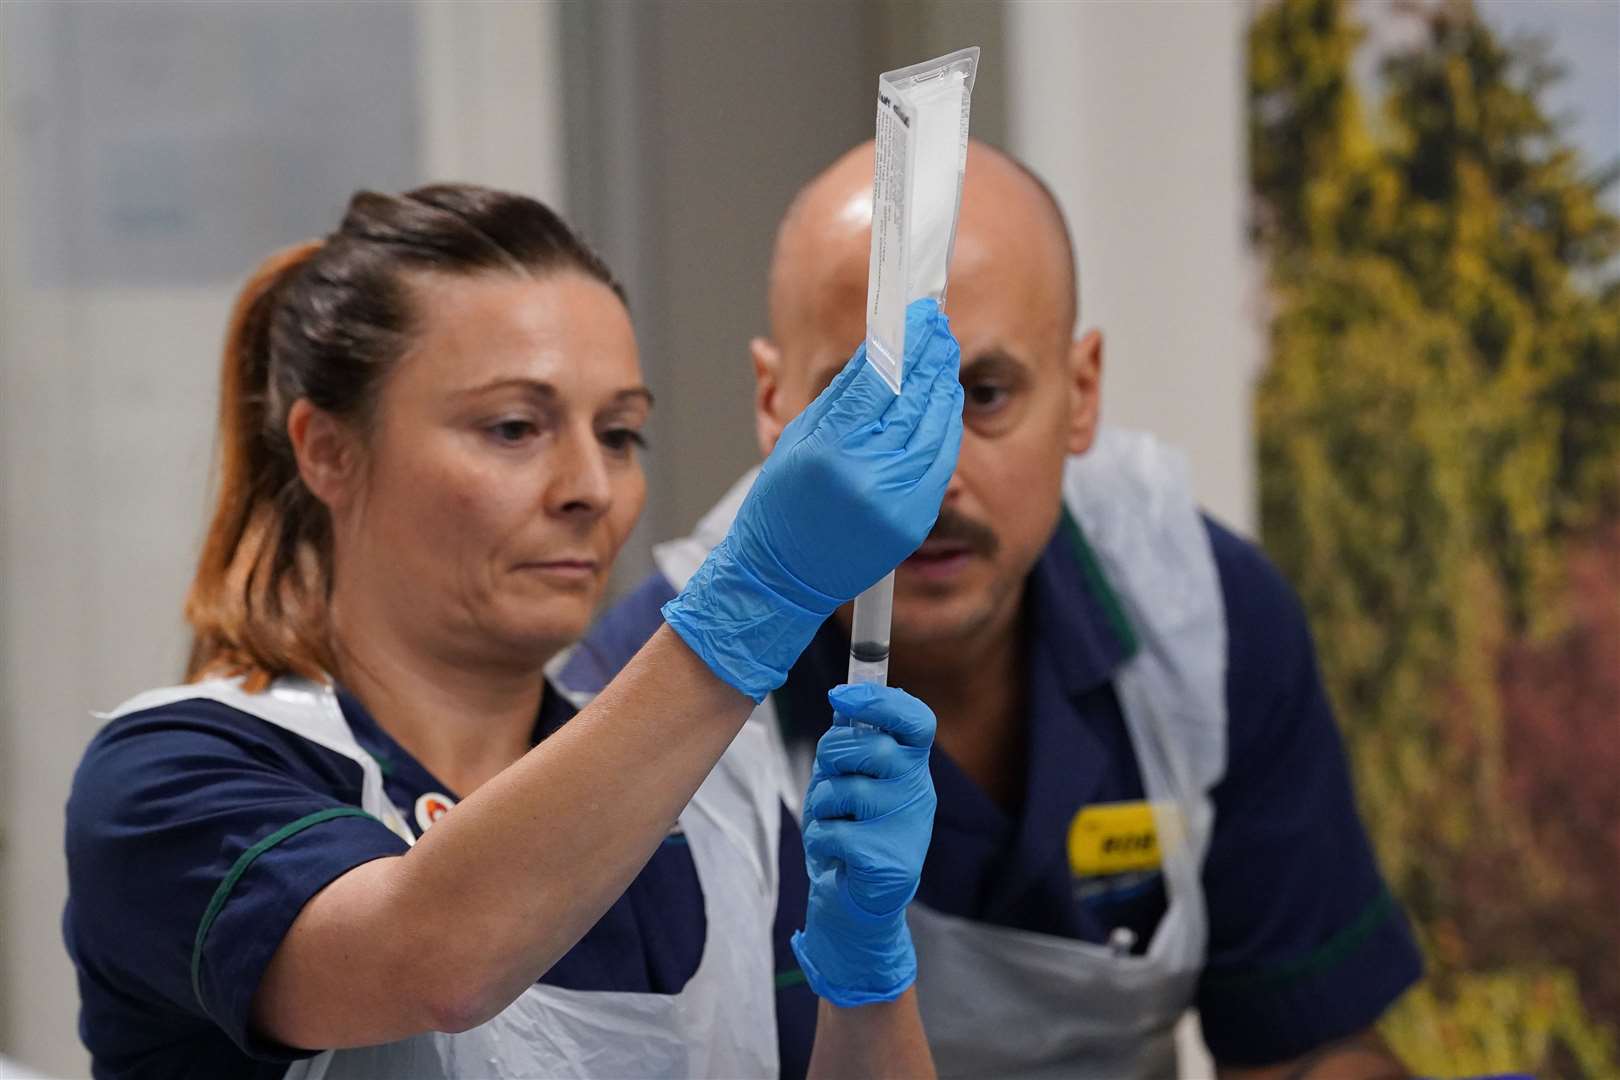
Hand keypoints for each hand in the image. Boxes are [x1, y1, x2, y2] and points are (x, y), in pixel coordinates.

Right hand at [663, 299, 962, 700]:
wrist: (783, 577)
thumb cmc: (780, 504)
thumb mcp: (796, 437)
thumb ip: (842, 394)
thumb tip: (880, 347)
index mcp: (828, 449)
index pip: (880, 378)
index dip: (906, 341)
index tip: (918, 314)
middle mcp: (865, 476)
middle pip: (914, 400)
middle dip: (931, 358)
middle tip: (939, 326)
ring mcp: (894, 503)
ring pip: (935, 428)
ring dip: (943, 387)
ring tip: (942, 357)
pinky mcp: (912, 522)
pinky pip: (939, 463)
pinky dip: (944, 427)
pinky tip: (943, 402)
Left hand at [791, 682, 936, 1006]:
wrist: (859, 905)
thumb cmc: (853, 834)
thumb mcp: (855, 782)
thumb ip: (854, 745)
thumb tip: (844, 700)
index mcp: (912, 768)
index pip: (916, 722)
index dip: (881, 702)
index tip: (842, 696)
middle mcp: (918, 793)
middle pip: (870, 747)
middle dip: (833, 756)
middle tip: (830, 777)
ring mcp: (905, 828)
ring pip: (845, 789)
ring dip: (823, 803)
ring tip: (834, 823)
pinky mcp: (885, 861)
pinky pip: (831, 830)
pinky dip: (820, 840)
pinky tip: (835, 854)